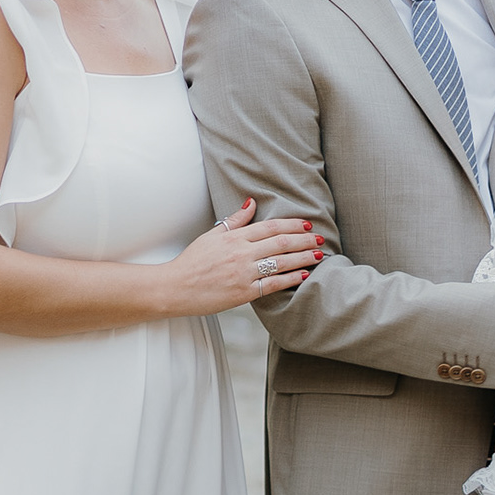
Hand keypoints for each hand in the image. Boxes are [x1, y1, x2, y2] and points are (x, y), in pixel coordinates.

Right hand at [165, 198, 321, 314]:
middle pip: (280, 242)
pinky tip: (304, 275)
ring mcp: (243, 273)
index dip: (292, 225)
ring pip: (281, 262)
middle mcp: (241, 253)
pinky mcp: (244, 292)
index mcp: (234, 237)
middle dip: (304, 240)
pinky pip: (273, 284)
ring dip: (303, 258)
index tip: (306, 225)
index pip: (270, 226)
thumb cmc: (192, 261)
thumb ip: (235, 220)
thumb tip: (251, 201)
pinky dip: (290, 279)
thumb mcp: (212, 235)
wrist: (174, 287)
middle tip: (320, 238)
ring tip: (318, 255)